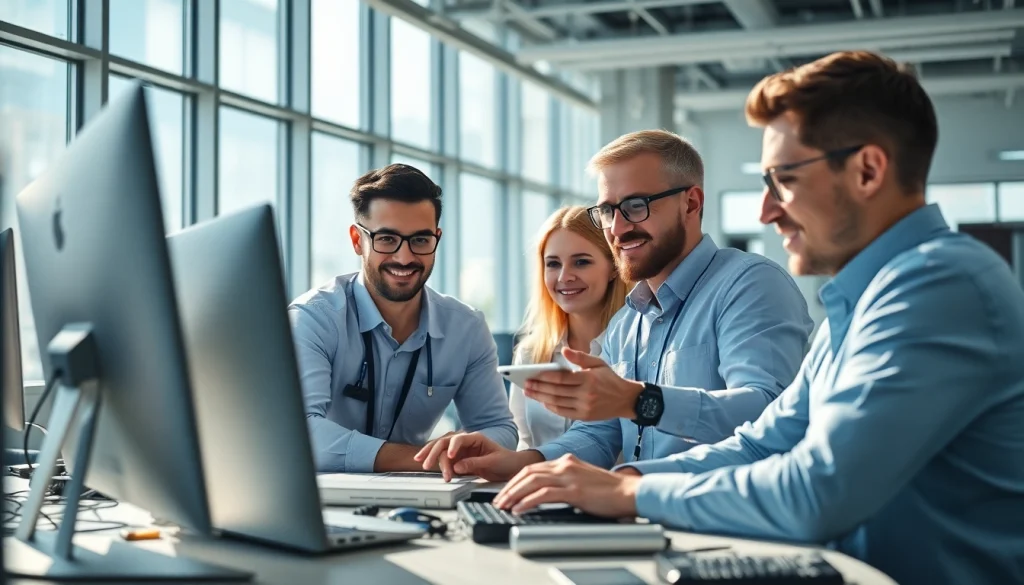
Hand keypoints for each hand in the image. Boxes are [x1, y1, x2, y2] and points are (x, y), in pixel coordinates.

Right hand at [413, 431, 537, 481]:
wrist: (510, 468)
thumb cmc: (505, 461)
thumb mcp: (493, 463)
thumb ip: (475, 464)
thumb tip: (457, 467)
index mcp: (475, 438)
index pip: (459, 438)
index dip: (452, 446)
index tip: (450, 457)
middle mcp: (465, 442)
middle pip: (444, 442)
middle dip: (433, 452)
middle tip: (427, 464)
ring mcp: (460, 450)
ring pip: (441, 450)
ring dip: (433, 459)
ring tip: (429, 468)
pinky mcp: (457, 459)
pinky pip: (443, 460)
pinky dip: (436, 463)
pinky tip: (429, 466)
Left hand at [492, 454, 640, 517]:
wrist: (629, 491)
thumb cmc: (608, 490)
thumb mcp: (582, 479)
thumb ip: (564, 481)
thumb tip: (544, 492)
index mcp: (566, 461)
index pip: (533, 468)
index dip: (515, 479)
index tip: (505, 491)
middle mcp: (565, 465)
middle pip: (528, 472)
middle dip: (509, 487)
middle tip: (498, 500)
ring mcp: (569, 476)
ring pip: (532, 481)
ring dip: (514, 494)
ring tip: (504, 505)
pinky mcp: (574, 490)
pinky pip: (544, 494)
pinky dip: (528, 501)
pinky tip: (520, 509)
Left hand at [523, 348, 644, 420]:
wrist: (626, 399)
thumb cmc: (610, 379)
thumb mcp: (598, 363)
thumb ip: (580, 357)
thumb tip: (564, 350)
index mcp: (588, 379)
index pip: (561, 378)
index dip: (544, 377)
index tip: (532, 375)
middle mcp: (586, 394)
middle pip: (556, 391)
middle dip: (538, 388)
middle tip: (525, 385)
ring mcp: (585, 407)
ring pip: (557, 403)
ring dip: (541, 398)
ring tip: (530, 393)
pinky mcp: (585, 416)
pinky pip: (564, 412)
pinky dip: (552, 407)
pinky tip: (543, 402)